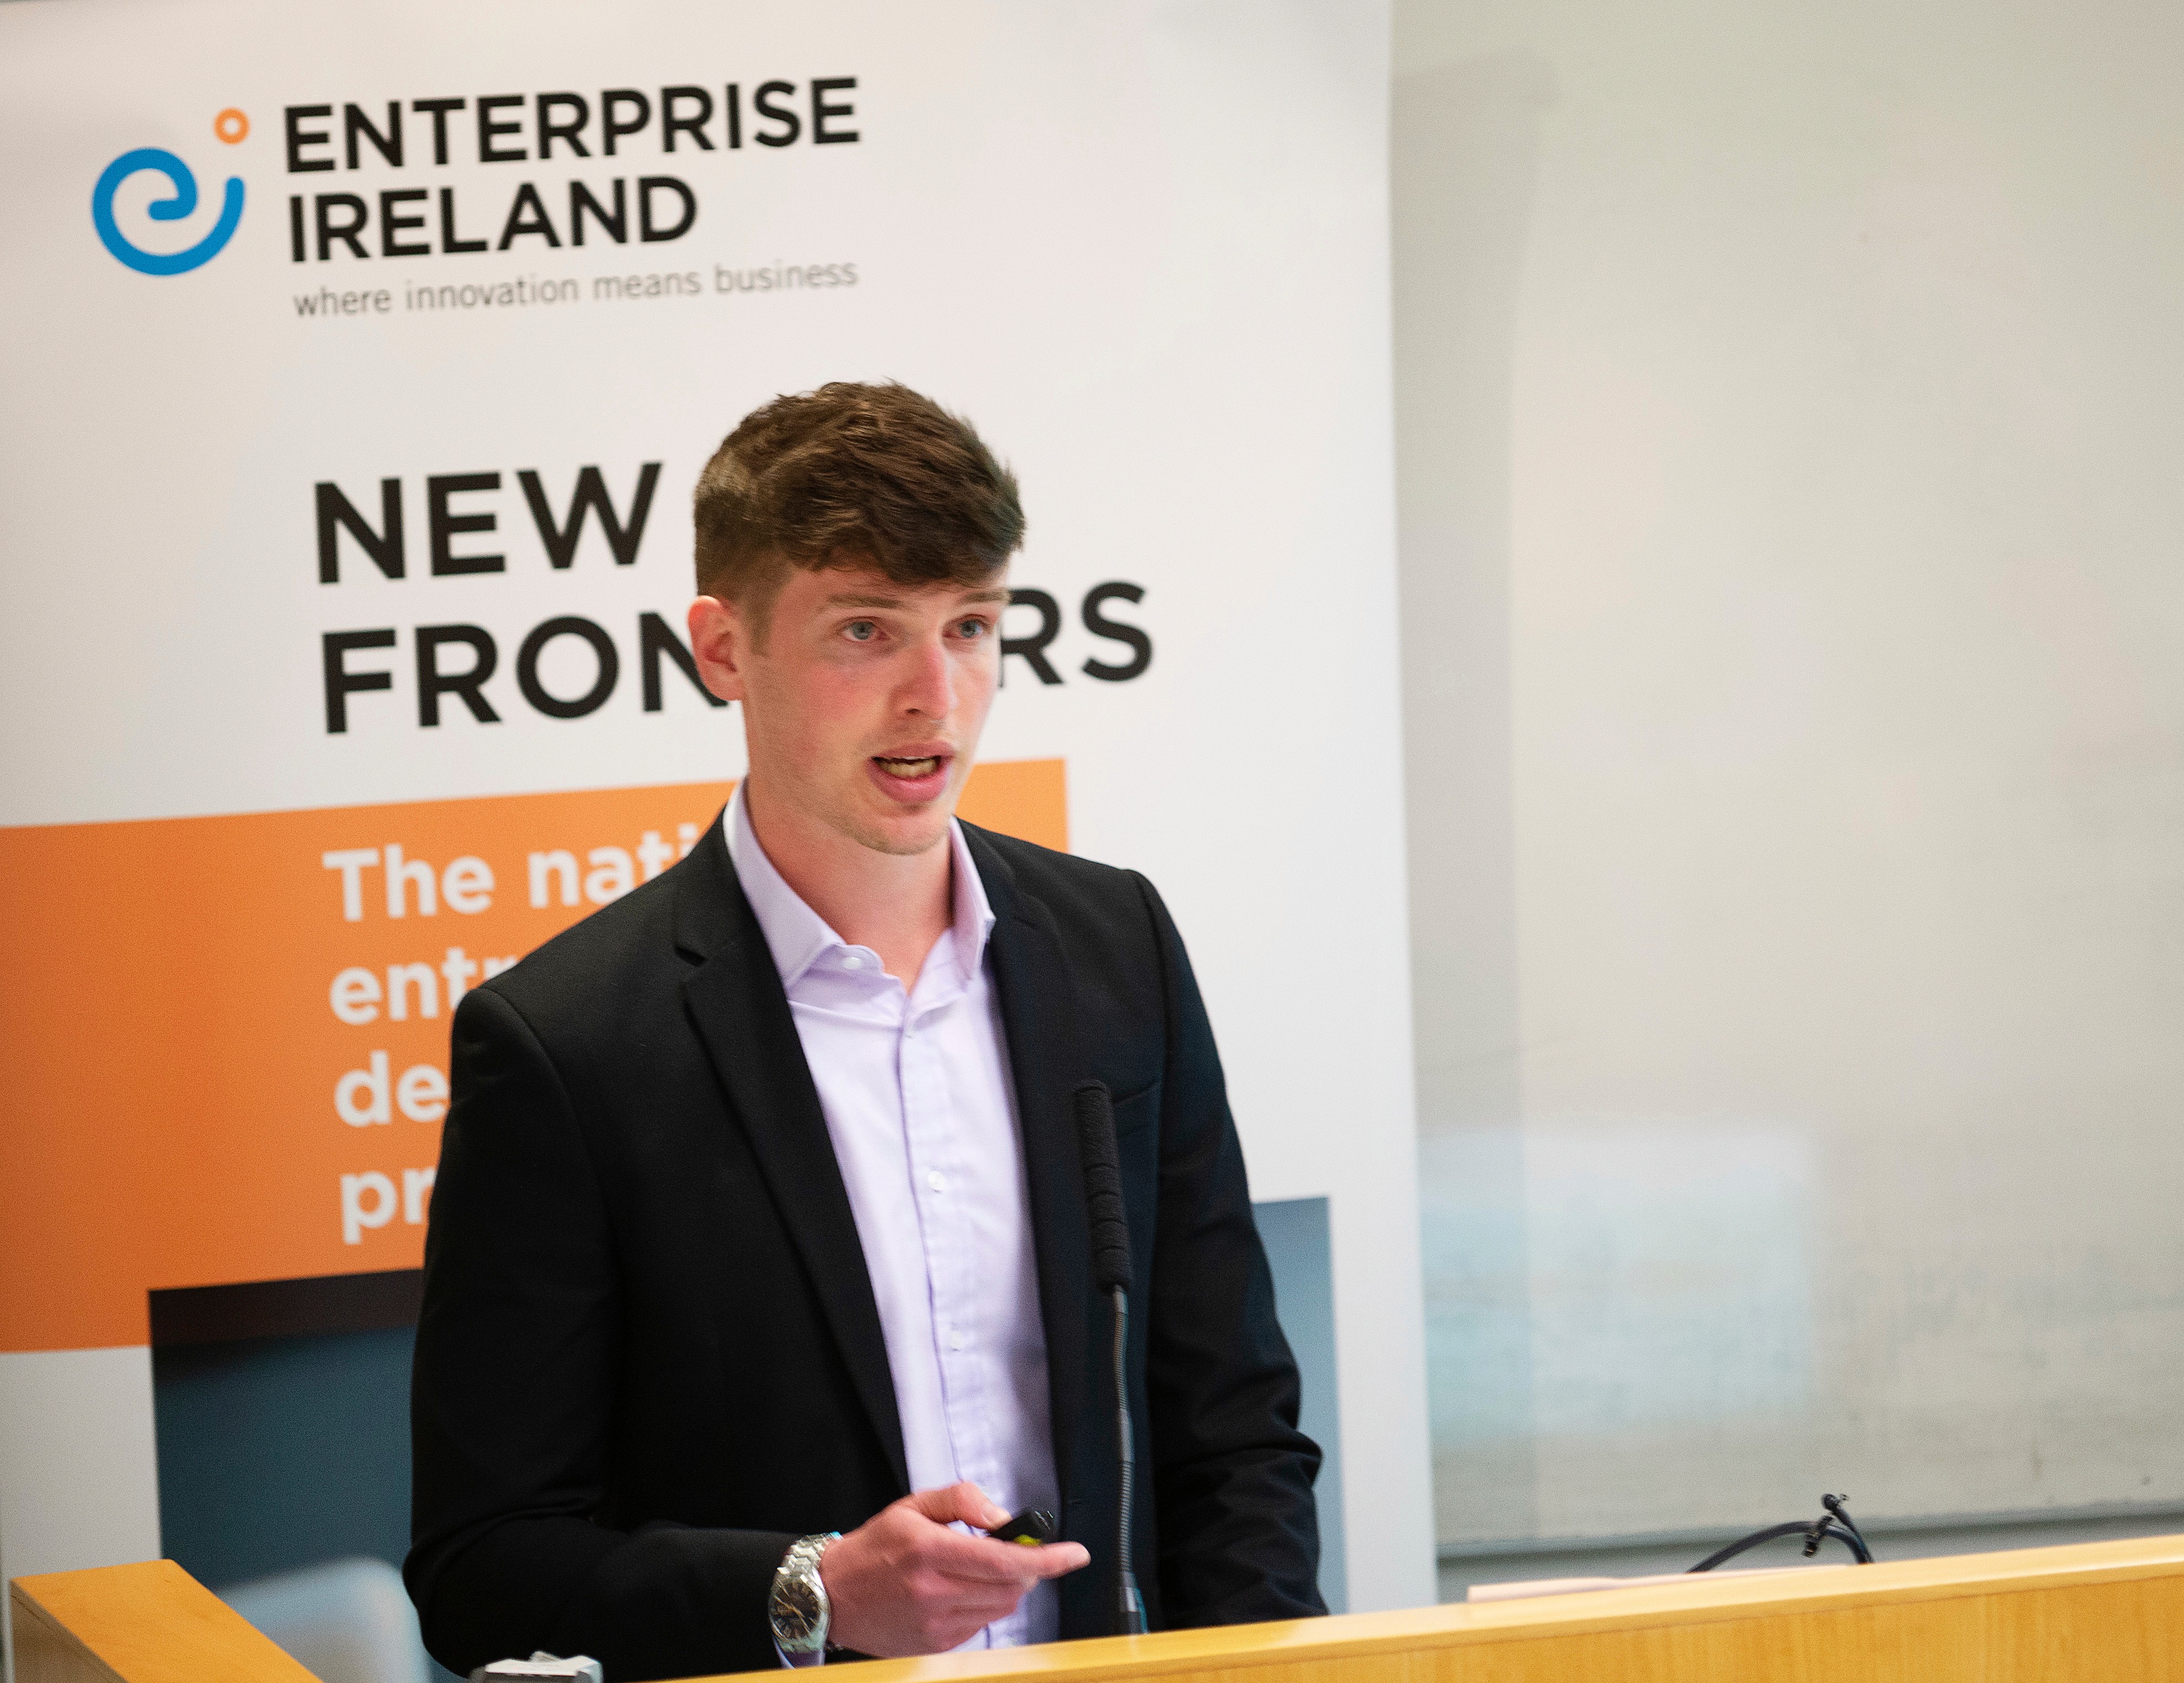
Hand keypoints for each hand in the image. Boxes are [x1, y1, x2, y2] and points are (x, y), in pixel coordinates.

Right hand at [820, 1481, 1089, 1656]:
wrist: (833, 1597)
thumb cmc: (874, 1549)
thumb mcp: (913, 1506)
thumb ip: (963, 1500)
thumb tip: (1003, 1518)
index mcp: (930, 1552)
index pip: (1004, 1560)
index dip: (1047, 1558)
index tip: (1074, 1553)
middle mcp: (934, 1592)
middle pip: (1012, 1586)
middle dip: (1027, 1566)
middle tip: (1014, 1550)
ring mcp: (936, 1624)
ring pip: (1002, 1607)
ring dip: (1007, 1586)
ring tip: (979, 1569)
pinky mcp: (936, 1644)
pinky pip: (982, 1624)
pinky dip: (985, 1604)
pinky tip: (961, 1590)